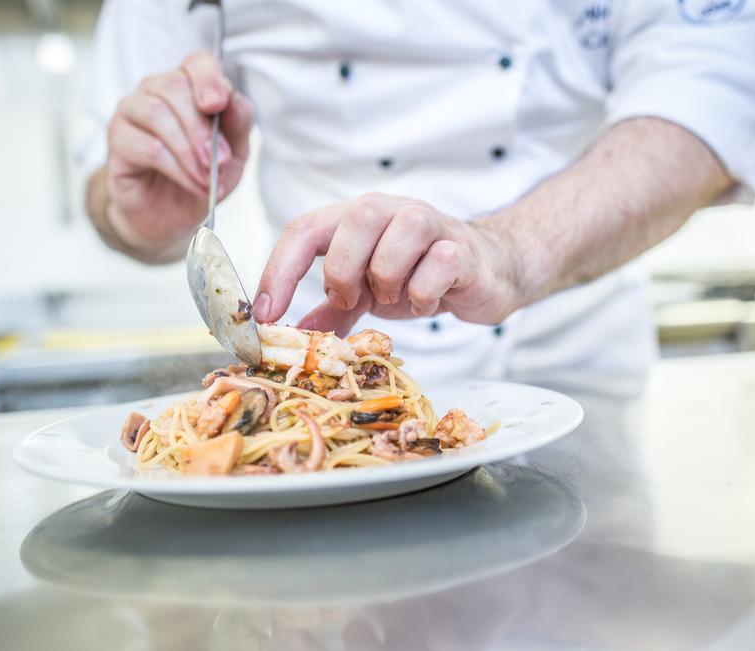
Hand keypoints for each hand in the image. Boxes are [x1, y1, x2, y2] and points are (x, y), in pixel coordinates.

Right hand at [101, 51, 252, 252]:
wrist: (170, 215)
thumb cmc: (202, 175)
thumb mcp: (234, 153)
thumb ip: (238, 124)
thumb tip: (235, 101)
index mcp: (189, 86)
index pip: (197, 63)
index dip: (208, 78)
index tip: (219, 104)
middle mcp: (156, 90)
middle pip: (175, 87)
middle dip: (202, 128)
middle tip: (220, 161)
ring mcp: (131, 112)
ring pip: (157, 114)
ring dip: (189, 150)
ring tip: (207, 178)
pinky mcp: (117, 140)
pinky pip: (148, 146)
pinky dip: (177, 168)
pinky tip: (193, 183)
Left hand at [253, 193, 523, 333]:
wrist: (487, 272)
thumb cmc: (422, 275)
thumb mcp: (369, 293)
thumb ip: (332, 310)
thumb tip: (292, 336)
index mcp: (357, 217)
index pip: (305, 229)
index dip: (279, 271)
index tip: (266, 314)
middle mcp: (392, 210)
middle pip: (355, 220)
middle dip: (345, 272)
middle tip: (353, 301)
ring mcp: (431, 225)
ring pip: (397, 241)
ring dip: (388, 283)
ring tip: (396, 298)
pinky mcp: (463, 250)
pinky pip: (436, 269)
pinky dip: (423, 297)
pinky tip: (429, 301)